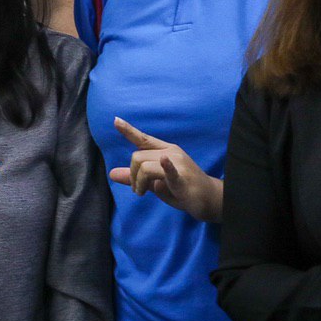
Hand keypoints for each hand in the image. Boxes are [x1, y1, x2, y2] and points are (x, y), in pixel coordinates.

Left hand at [108, 117, 222, 220]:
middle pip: (137, 157)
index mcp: (165, 150)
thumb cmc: (181, 190)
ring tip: (143, 193)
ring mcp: (178, 164)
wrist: (208, 200)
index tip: (115, 120)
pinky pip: (169, 170)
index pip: (144, 138)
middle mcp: (171, 152)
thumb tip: (112, 174)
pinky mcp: (183, 178)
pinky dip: (166, 166)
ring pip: (144, 166)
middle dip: (132, 175)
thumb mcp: (155, 183)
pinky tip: (164, 161)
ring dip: (138, 183)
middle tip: (138, 190)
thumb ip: (135, 177)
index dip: (128, 130)